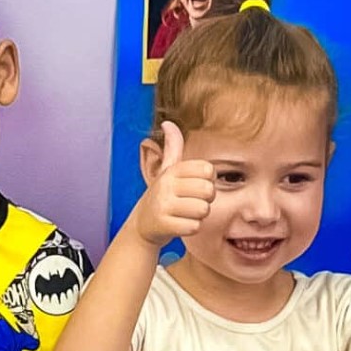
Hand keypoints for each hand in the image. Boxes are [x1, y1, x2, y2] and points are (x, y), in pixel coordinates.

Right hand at [134, 121, 216, 246]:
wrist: (142, 226)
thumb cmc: (161, 196)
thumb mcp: (166, 171)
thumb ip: (173, 147)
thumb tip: (167, 123)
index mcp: (171, 170)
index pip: (208, 170)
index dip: (208, 181)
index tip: (195, 187)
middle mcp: (166, 185)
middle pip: (209, 190)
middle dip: (206, 200)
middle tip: (192, 202)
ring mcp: (163, 205)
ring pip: (203, 209)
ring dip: (198, 215)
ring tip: (185, 214)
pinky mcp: (164, 225)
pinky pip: (194, 226)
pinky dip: (191, 228)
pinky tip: (180, 225)